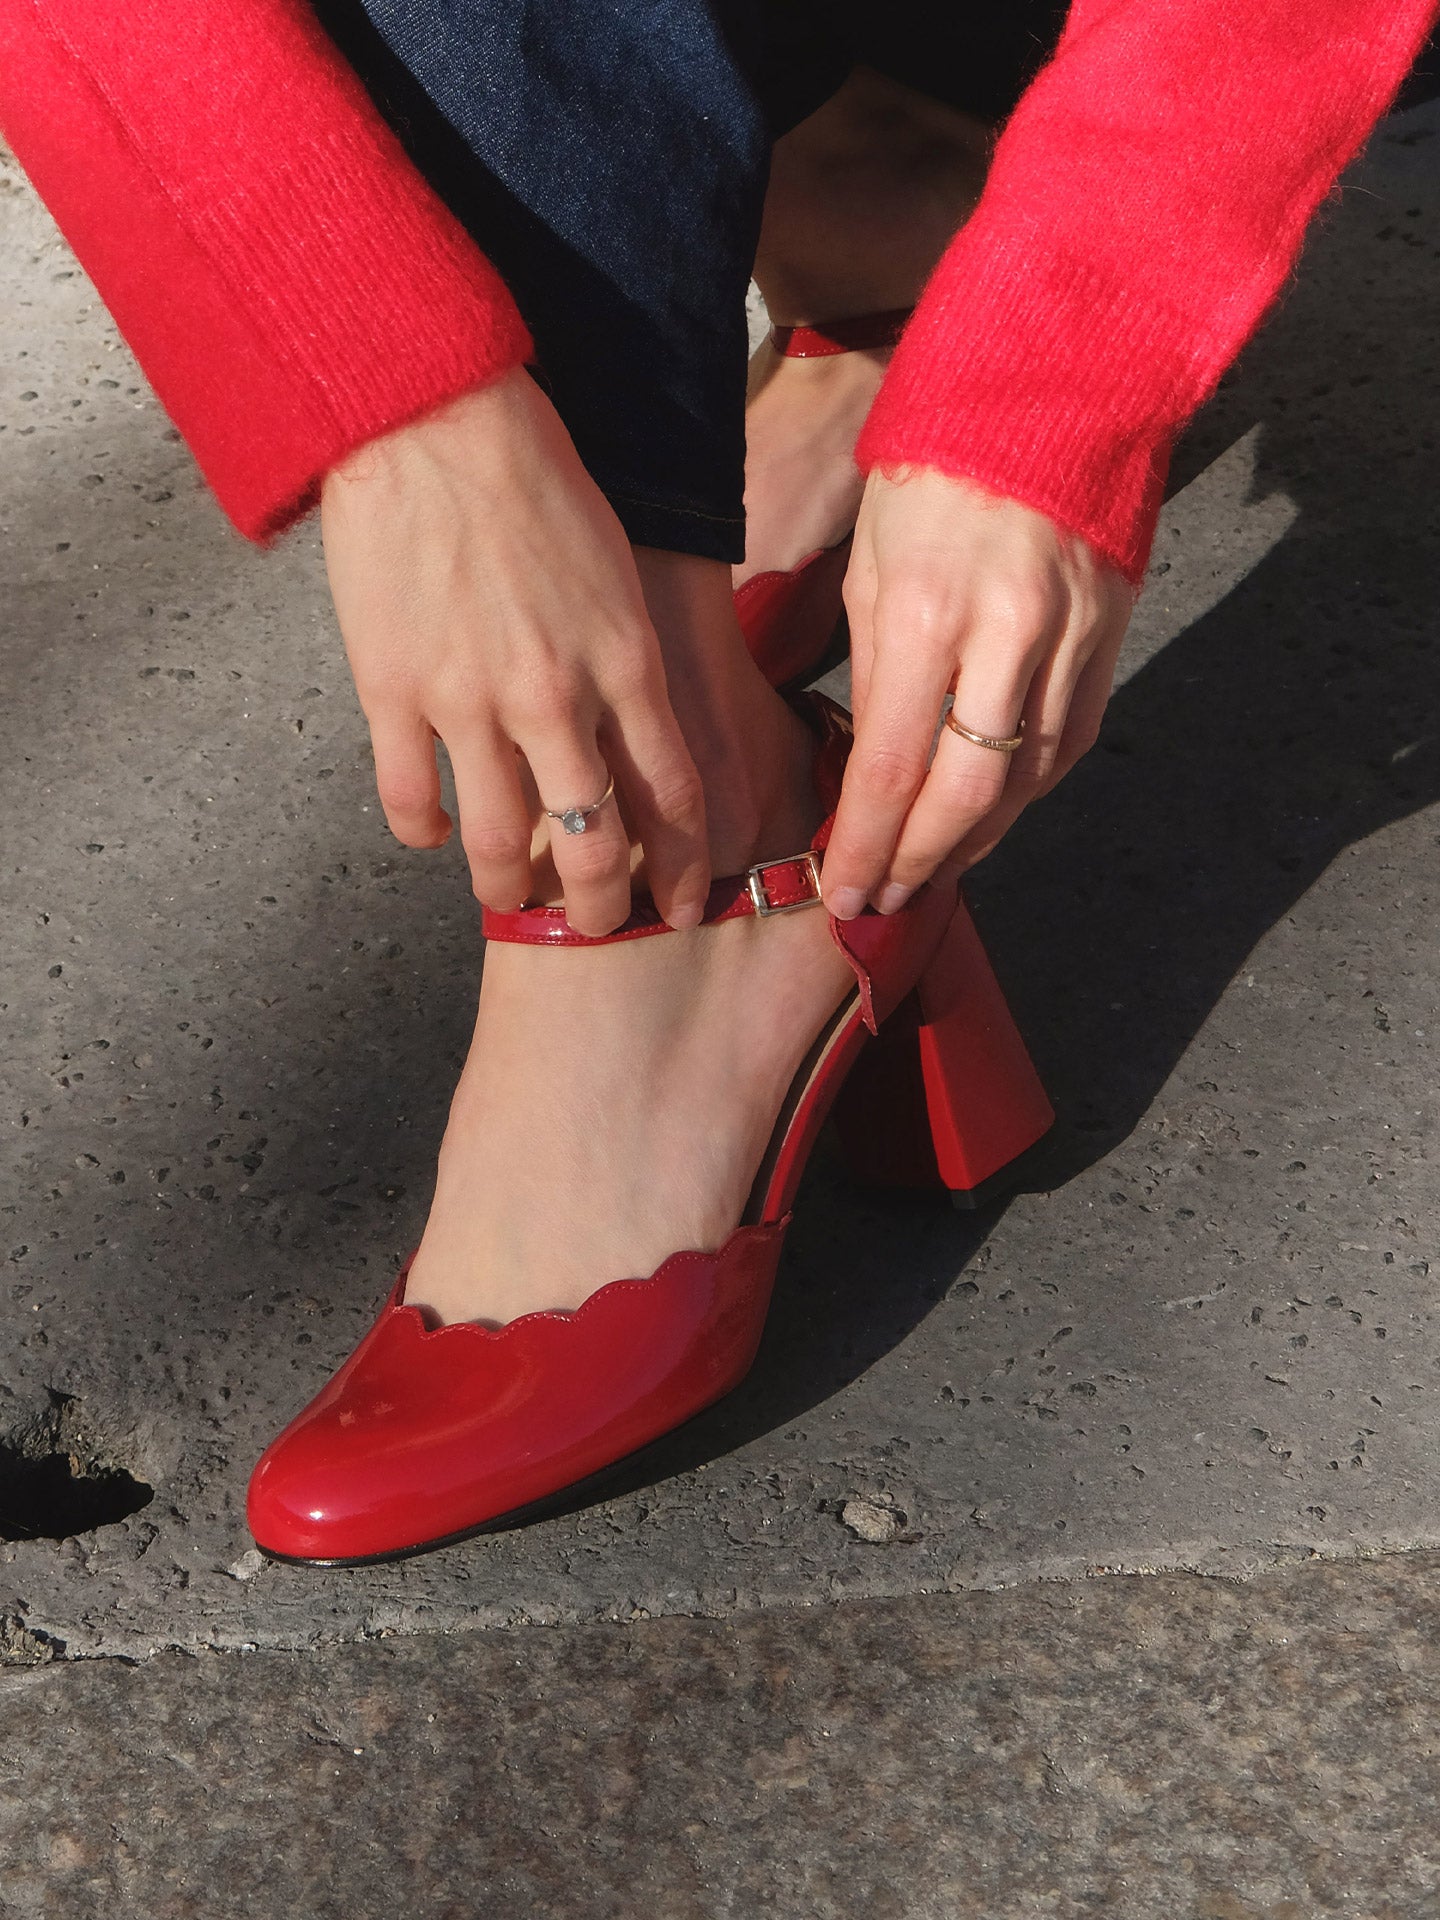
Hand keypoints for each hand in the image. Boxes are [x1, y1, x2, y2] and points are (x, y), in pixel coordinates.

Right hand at [320, 370, 708, 934]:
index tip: (678, 903)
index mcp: (625, 663)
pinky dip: (423, 836)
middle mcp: (555, 697)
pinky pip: (411, 802)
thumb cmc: (532, 479)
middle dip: (604, 905)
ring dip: (510, 892)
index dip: (680, 867)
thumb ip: (627, 664)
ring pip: (498, 844)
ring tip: (512, 901)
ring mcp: (469, 700)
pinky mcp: (392, 691)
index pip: (672, 796)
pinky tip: (431, 838)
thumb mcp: (616, 575)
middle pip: (594, 843)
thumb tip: (628, 738)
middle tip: (600, 925)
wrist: (431, 417)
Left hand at [822, 467, 1134, 916]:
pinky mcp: (1112, 639)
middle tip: (885, 901)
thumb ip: (872, 670)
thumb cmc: (935, 470)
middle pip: (968, 794)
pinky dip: (1026, 793)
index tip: (844, 891)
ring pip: (1028, 781)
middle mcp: (1009, 636)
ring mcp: (1072, 641)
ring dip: (975, 841)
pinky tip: (991, 816)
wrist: (1054, 388)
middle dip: (921, 861)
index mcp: (929, 610)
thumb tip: (871, 768)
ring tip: (930, 871)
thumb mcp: (872, 564)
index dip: (867, 843)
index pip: (893, 766)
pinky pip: (1069, 743)